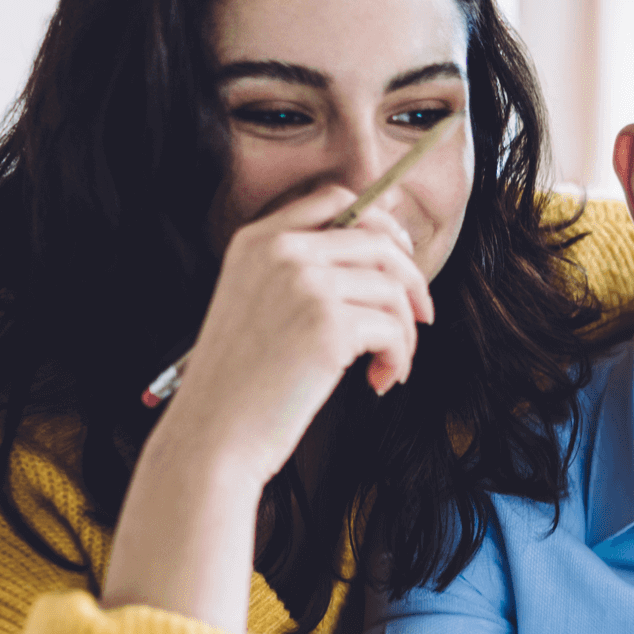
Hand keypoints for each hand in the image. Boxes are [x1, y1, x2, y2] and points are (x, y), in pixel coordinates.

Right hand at [167, 182, 434, 492]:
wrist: (213, 435)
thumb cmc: (237, 386)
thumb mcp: (254, 305)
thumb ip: (299, 273)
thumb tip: (379, 256)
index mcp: (257, 241)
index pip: (335, 199)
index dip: (380, 221)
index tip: (402, 255)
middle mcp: (281, 252)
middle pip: (378, 239)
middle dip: (411, 278)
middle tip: (419, 316)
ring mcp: (305, 284)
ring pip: (392, 288)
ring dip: (404, 331)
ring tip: (389, 365)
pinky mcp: (329, 325)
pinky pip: (393, 329)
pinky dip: (398, 358)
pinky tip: (379, 381)